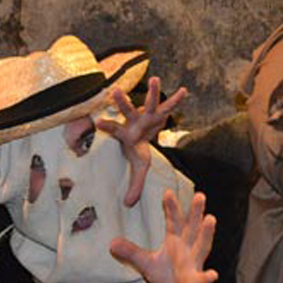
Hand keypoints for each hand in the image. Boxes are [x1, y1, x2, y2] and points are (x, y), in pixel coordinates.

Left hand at [97, 77, 186, 205]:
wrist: (144, 136)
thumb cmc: (137, 151)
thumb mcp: (138, 167)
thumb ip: (134, 184)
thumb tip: (128, 204)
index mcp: (126, 134)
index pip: (114, 130)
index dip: (107, 126)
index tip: (97, 121)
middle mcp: (134, 122)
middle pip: (127, 111)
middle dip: (123, 102)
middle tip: (116, 90)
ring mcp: (146, 115)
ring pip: (149, 103)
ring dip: (153, 92)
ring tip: (155, 78)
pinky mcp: (159, 114)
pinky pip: (170, 106)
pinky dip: (177, 100)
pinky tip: (185, 91)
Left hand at [109, 190, 216, 282]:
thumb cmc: (168, 277)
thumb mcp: (146, 263)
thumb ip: (132, 252)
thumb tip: (111, 243)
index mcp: (176, 242)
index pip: (173, 222)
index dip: (171, 208)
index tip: (168, 192)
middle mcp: (188, 249)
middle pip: (192, 228)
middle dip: (196, 213)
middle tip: (199, 195)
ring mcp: (194, 265)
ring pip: (202, 247)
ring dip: (206, 234)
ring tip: (210, 219)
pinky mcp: (197, 282)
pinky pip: (203, 280)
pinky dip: (207, 277)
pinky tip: (213, 274)